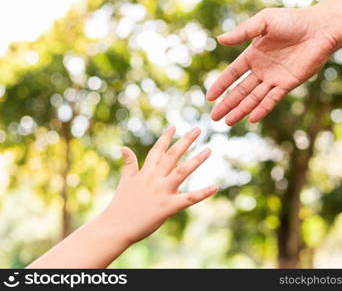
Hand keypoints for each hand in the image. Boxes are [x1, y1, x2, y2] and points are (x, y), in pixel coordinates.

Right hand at [101, 126, 216, 244]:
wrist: (115, 227)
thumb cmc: (120, 205)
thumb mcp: (125, 181)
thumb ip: (129, 164)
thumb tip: (124, 147)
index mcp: (145, 173)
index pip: (157, 151)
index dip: (166, 137)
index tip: (174, 126)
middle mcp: (154, 178)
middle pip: (172, 155)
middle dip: (185, 141)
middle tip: (198, 129)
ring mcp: (162, 192)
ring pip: (182, 171)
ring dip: (196, 160)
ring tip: (209, 150)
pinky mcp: (168, 207)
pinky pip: (188, 198)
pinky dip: (203, 193)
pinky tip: (215, 186)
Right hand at [207, 7, 338, 124]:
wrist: (320, 28)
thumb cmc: (293, 20)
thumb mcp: (264, 21)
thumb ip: (243, 32)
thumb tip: (220, 40)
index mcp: (253, 55)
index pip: (232, 74)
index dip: (221, 85)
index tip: (210, 97)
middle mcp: (261, 69)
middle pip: (240, 91)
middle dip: (227, 104)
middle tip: (214, 117)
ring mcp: (274, 79)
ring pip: (253, 98)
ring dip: (241, 110)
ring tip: (228, 122)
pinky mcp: (287, 84)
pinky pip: (272, 100)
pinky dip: (262, 109)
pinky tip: (251, 119)